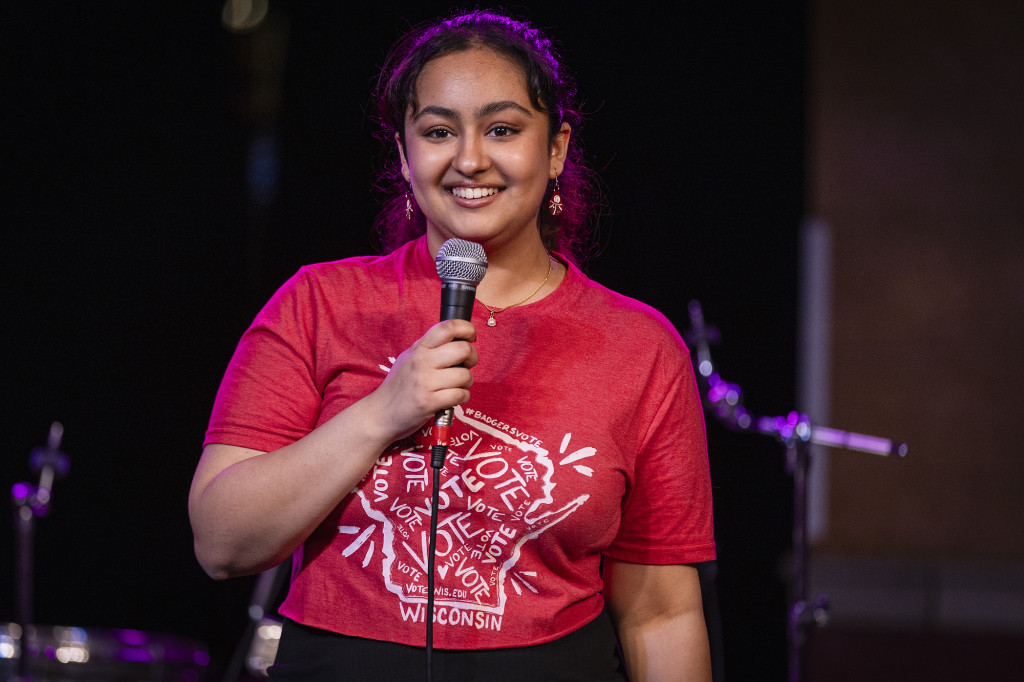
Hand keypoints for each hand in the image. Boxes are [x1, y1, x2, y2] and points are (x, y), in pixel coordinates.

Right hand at [366, 318, 477, 442]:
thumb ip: (428, 348)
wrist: (380, 414)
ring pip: (465, 375)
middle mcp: (421, 362)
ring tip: (457, 386)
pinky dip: (462, 397)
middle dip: (472, 357)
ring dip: (467, 382)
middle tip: (466, 365)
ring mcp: (425, 382)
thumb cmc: (398, 387)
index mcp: (418, 348)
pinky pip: (460, 395)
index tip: (471, 336)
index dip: (466, 328)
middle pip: (462, 350)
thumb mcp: (408, 359)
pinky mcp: (428, 403)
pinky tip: (453, 398)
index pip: (447, 327)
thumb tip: (457, 339)